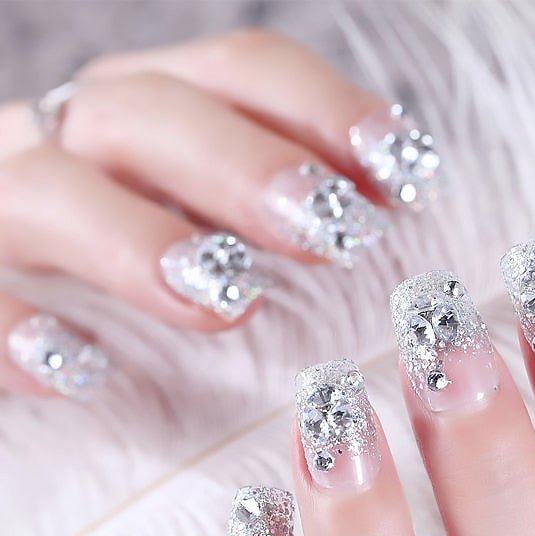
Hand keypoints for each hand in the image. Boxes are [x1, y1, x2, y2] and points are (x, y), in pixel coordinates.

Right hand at [0, 29, 438, 396]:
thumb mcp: (211, 221)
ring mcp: (0, 208)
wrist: (12, 308)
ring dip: (139, 241)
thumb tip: (384, 213)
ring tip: (227, 301)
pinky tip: (82, 371)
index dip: (325, 111)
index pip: (240, 72)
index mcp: (151, 112)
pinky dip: (13, 329)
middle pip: (150, 112)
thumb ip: (276, 210)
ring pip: (50, 191)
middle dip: (246, 167)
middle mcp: (74, 139)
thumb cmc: (139, 276)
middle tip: (333, 233)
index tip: (401, 173)